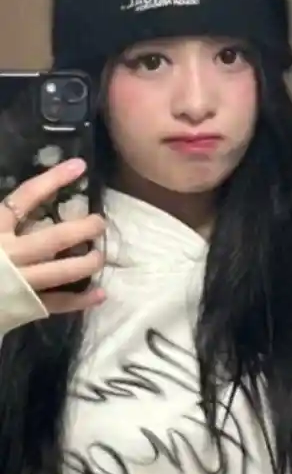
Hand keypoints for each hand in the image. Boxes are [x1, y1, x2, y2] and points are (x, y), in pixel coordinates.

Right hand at [0, 159, 105, 314]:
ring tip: (101, 256)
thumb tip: (17, 200)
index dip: (54, 180)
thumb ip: (2, 212)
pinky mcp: (22, 307)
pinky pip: (55, 303)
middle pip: (54, 238)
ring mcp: (19, 281)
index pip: (26, 197)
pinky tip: (100, 294)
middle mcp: (9, 253)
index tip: (80, 166)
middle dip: (82, 229)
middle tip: (99, 222)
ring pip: (60, 271)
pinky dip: (79, 300)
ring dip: (86, 263)